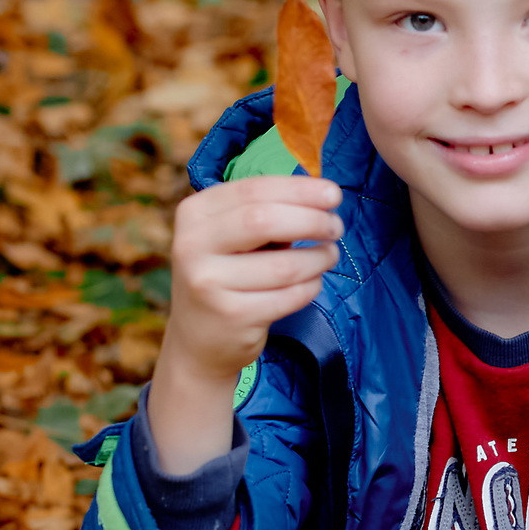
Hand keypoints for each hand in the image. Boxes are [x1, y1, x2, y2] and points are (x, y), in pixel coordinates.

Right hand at [148, 176, 341, 473]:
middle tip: (336, 227)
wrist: (198, 341)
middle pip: (265, 220)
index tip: (333, 194)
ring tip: (328, 255)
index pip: (253, 189)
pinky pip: (290, 295)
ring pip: (285, 264)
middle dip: (313, 220)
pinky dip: (310, 287)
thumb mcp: (229, 236)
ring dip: (319, 258)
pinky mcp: (232, 316)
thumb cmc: (227, 275)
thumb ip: (264, 210)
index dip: (300, 189)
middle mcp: (192, 246)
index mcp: (194, 214)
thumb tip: (322, 194)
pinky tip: (311, 282)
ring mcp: (209, 284)